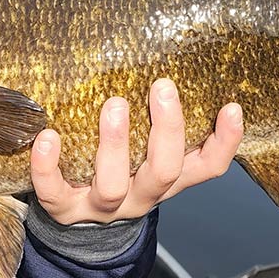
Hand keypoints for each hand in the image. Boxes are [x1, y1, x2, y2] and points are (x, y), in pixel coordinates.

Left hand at [31, 78, 242, 224]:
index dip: (225, 142)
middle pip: (164, 172)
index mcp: (169, 178)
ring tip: (114, 105)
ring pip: (113, 185)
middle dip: (166, 130)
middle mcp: (141, 195)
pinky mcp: (64, 210)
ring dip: (114, 144)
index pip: (208, 167)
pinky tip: (48, 136)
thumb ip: (160, 118)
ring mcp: (102, 206)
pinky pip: (55, 193)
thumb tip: (171, 56)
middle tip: (163, 87)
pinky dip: (48, 166)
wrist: (80, 221)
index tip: (231, 106)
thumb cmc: (122, 167)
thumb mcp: (148, 150)